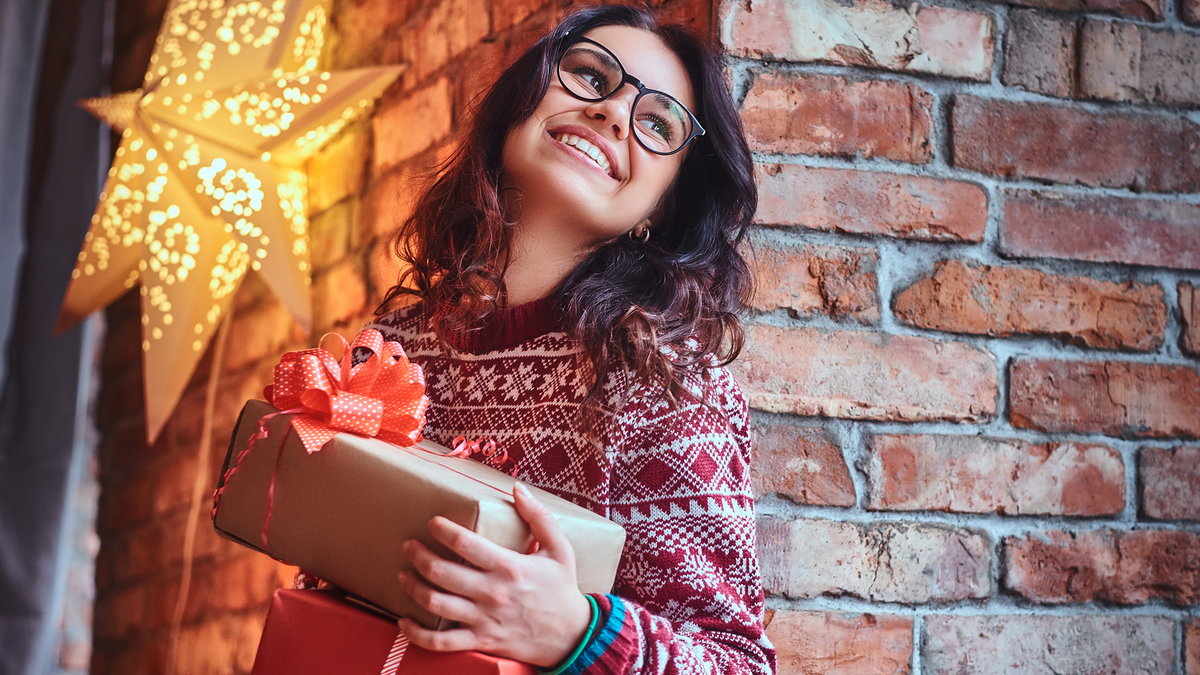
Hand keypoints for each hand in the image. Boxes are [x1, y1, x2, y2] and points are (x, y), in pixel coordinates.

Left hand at [396, 483, 592, 667]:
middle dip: (418, 555)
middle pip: (441, 572)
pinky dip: (416, 634)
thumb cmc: (562, 589)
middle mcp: (492, 593)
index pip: (466, 544)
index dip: (443, 530)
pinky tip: (404, 621)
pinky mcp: (480, 641)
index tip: (432, 522)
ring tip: (403, 574)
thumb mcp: (559, 548)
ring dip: (412, 588)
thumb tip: (518, 488)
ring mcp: (483, 620)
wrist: (571, 636)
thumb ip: (539, 516)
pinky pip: (440, 642)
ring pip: (435, 604)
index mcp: (509, 567)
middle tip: (409, 545)